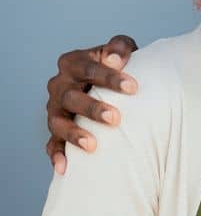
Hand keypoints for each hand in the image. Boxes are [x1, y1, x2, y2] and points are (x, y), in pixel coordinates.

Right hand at [46, 35, 139, 172]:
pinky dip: (56, 155)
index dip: (109, 77)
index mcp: (72, 63)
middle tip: (116, 118)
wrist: (112, 84)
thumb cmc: (119, 66)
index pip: (88, 69)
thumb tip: (115, 58)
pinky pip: (52, 144)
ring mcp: (55, 109)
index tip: (133, 87)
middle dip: (92, 108)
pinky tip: (66, 168)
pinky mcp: (56, 130)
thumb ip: (120, 47)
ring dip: (74, 134)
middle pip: (70, 97)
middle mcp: (59, 85)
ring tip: (92, 145)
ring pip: (58, 122)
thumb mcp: (121, 51)